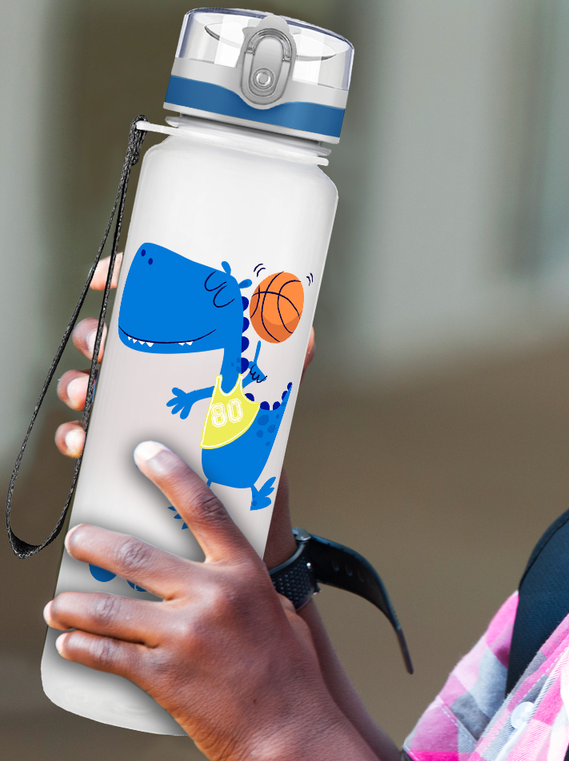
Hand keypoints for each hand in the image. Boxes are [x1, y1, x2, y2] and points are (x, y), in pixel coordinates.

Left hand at [44, 441, 346, 760]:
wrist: (290, 733)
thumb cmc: (292, 676)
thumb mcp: (281, 615)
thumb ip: (250, 590)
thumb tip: (230, 578)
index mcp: (244, 576)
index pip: (203, 510)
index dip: (172, 475)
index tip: (146, 453)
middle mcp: (212, 598)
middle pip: (137, 557)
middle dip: (96, 545)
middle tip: (79, 541)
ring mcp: (183, 636)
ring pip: (108, 608)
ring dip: (74, 604)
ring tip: (60, 603)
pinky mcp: (162, 675)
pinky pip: (106, 654)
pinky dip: (81, 647)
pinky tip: (70, 643)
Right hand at [54, 253, 316, 457]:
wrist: (251, 482)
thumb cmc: (258, 422)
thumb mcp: (275, 381)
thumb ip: (290, 350)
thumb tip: (300, 323)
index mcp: (182, 343)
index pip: (145, 299)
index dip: (120, 278)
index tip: (104, 279)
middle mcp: (151, 369)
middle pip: (105, 337)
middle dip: (92, 337)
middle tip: (101, 347)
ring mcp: (133, 404)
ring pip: (86, 382)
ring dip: (77, 383)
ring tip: (87, 393)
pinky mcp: (123, 443)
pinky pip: (85, 434)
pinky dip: (75, 435)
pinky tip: (82, 440)